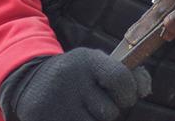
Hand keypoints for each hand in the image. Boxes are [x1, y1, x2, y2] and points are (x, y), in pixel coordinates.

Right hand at [0, 48, 151, 120]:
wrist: (29, 82)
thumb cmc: (76, 76)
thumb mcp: (96, 65)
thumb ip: (126, 74)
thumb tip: (145, 89)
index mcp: (86, 60)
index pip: (121, 78)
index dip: (129, 93)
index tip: (125, 96)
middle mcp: (70, 79)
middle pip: (110, 112)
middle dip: (108, 112)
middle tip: (92, 102)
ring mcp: (56, 103)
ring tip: (80, 110)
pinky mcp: (47, 120)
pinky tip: (73, 116)